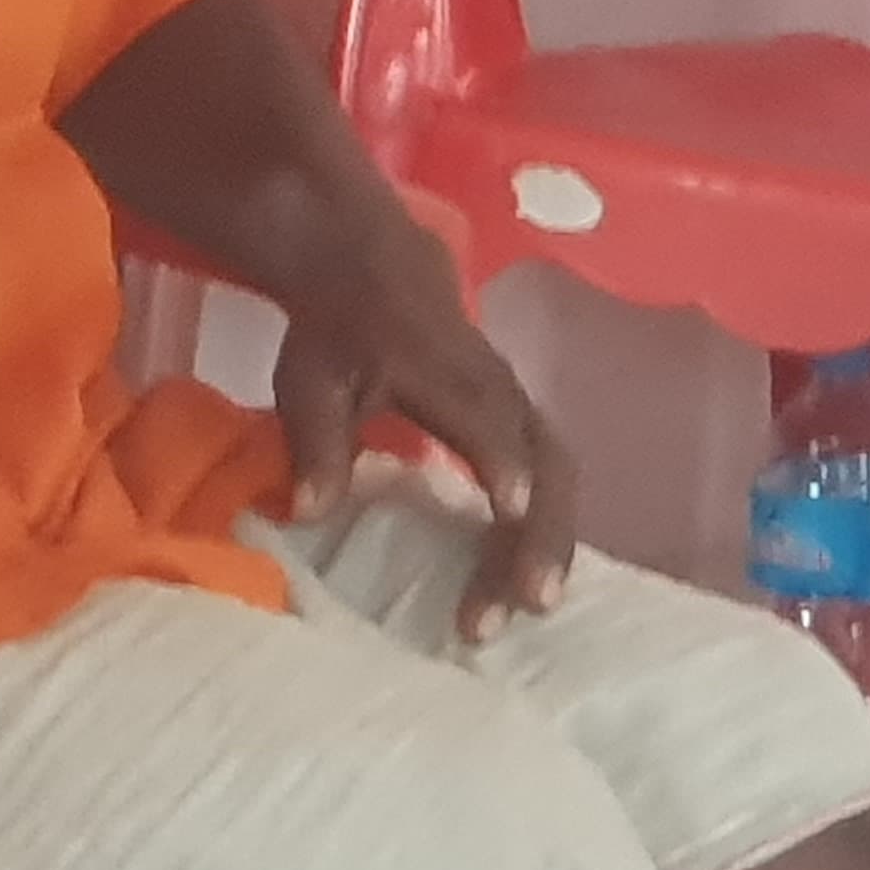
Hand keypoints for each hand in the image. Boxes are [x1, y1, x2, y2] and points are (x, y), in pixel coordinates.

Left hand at [274, 223, 577, 642]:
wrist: (368, 266)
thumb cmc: (338, 331)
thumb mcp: (309, 378)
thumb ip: (317, 442)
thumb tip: (311, 512)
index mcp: (445, 372)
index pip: (487, 420)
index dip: (504, 462)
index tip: (512, 512)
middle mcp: (497, 390)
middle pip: (546, 460)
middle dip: (542, 531)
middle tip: (525, 602)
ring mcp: (517, 404)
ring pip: (559, 472)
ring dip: (554, 539)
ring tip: (532, 602)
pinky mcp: (522, 422)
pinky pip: (554, 474)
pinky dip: (551, 527)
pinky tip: (533, 580)